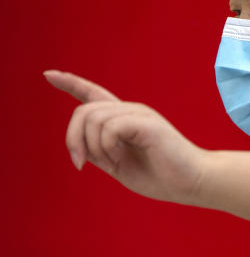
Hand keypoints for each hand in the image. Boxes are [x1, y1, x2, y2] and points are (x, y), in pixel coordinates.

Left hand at [44, 70, 207, 204]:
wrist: (192, 182)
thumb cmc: (161, 176)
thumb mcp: (119, 164)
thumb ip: (99, 152)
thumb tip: (79, 146)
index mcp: (124, 119)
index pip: (93, 94)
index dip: (70, 83)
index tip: (49, 74)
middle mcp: (131, 111)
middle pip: (84, 111)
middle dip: (73, 139)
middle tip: (80, 164)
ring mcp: (140, 114)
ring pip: (93, 118)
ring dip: (92, 147)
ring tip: (112, 163)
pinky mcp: (147, 123)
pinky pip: (109, 128)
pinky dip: (106, 147)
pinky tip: (120, 159)